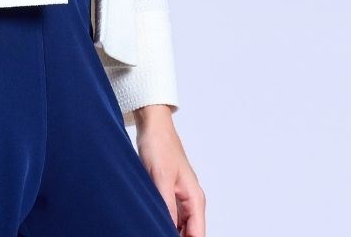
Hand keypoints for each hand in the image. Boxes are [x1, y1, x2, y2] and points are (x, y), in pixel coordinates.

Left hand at [132, 108, 205, 236]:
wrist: (152, 125)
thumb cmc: (159, 145)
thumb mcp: (161, 178)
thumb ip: (167, 206)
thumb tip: (168, 230)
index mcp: (195, 198)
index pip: (197, 234)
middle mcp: (191, 200)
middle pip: (190, 233)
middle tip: (156, 232)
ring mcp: (180, 197)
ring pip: (179, 226)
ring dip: (169, 229)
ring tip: (152, 227)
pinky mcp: (169, 192)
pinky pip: (170, 215)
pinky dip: (164, 221)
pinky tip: (152, 221)